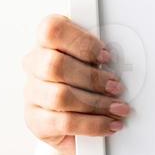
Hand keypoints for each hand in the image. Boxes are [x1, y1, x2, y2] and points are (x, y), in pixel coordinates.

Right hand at [23, 15, 128, 154]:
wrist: (74, 120)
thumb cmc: (86, 83)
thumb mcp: (94, 63)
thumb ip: (100, 57)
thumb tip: (122, 64)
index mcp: (47, 42)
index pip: (52, 30)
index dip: (82, 43)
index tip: (106, 56)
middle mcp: (34, 64)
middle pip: (54, 65)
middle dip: (92, 78)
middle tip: (116, 86)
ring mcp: (32, 93)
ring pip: (59, 96)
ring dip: (96, 103)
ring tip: (118, 108)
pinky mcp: (36, 120)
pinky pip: (64, 122)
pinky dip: (93, 124)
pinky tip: (109, 124)